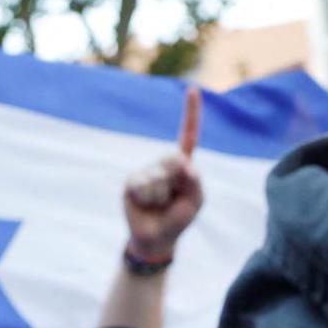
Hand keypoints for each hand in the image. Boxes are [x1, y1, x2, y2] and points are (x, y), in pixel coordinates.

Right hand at [123, 85, 203, 261]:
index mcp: (183, 164)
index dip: (191, 113)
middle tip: (172, 197)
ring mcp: (146, 171)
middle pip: (172, 159)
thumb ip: (194, 180)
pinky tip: (145, 205)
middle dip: (176, 181)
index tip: (192, 89)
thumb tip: (181, 162)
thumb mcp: (196, 200)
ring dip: (161, 196)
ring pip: (157, 177)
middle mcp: (164, 163)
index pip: (188, 134)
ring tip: (158, 205)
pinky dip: (147, 199)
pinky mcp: (131, 182)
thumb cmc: (178, 218)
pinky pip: (142, 186)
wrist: (155, 238)